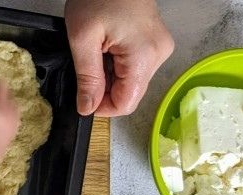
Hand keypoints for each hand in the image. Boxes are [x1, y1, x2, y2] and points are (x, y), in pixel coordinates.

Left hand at [65, 0, 173, 116]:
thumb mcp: (83, 39)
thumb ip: (87, 77)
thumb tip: (87, 108)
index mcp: (144, 56)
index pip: (126, 104)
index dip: (101, 107)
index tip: (83, 96)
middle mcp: (158, 55)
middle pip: (129, 94)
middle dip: (103, 89)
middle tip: (87, 64)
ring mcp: (159, 49)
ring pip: (131, 82)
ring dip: (109, 76)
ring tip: (97, 51)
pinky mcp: (154, 44)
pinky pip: (134, 67)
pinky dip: (116, 65)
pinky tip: (106, 47)